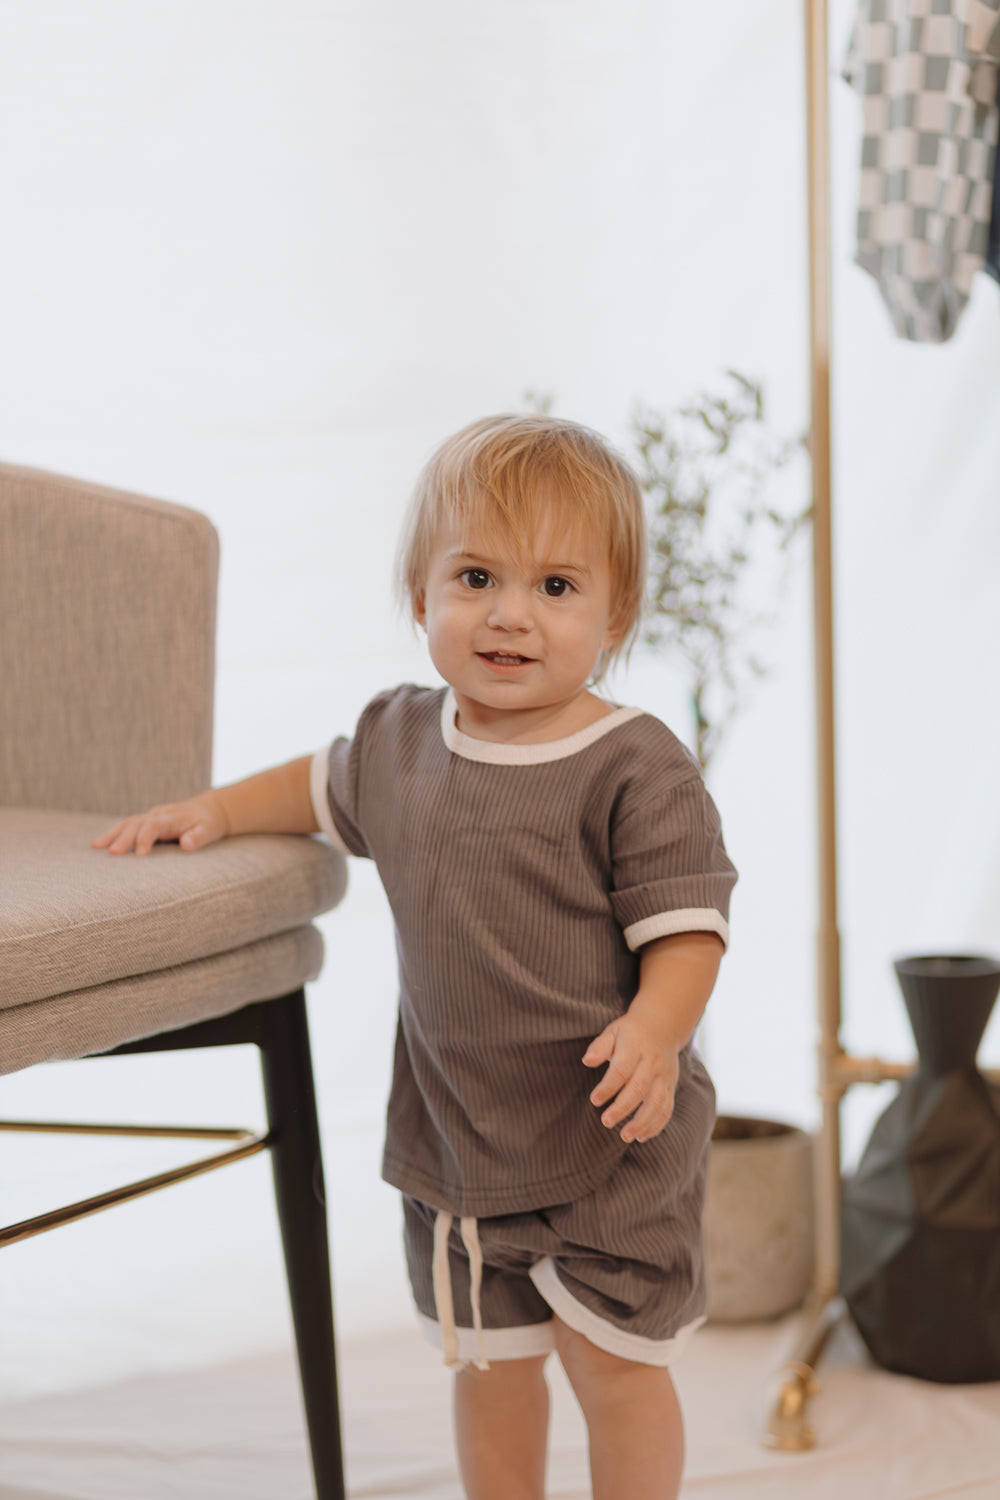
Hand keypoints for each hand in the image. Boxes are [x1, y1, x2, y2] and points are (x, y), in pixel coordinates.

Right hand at [91, 791, 228, 854]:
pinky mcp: (146, 822)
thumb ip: (198, 837)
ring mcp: (150, 817)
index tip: (139, 854)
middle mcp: (158, 815)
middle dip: (124, 838)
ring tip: (95, 846)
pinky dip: (113, 833)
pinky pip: (127, 826)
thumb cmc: (208, 823)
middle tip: (112, 853)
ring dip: (112, 834)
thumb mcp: (209, 830)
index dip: (146, 838)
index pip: (154, 825)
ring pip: (128, 823)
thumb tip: (187, 844)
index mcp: (172, 817)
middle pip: (137, 824)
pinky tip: (99, 844)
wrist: (208, 810)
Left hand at [582, 1013, 679, 1142]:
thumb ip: (600, 1046)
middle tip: (606, 1122)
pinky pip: (667, 1108)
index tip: (594, 1100)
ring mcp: (664, 1076)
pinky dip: (656, 1125)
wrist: (662, 1027)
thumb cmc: (630, 1032)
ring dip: (642, 1122)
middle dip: (623, 1108)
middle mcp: (652, 1063)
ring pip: (657, 1102)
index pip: (622, 1069)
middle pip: (639, 1088)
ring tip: (625, 1136)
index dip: (608, 1086)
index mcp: (635, 1047)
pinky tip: (641, 1136)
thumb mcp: (613, 1031)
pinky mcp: (671, 1087)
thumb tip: (587, 1060)